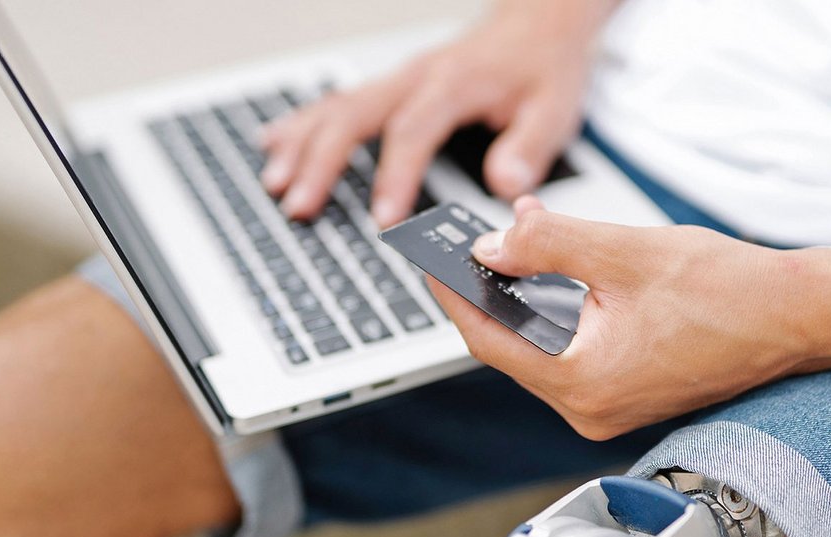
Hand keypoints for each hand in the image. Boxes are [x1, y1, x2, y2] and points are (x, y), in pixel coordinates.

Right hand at [260, 0, 614, 226]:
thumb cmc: (543, 65)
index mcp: (453, 84)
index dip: (394, 176)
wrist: (540, 23)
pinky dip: (304, 123)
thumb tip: (504, 186)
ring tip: (275, 182)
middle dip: (321, 162)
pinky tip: (275, 143)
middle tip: (299, 205)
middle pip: (355, 116)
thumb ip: (529, 149)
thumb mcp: (555, 109)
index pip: (413, 131)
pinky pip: (339, 101)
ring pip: (337, 107)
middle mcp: (417, 77)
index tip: (383, 220)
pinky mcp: (393, 85)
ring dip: (302, 144)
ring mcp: (400, 79)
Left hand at [426, 197, 830, 439]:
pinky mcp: (629, 395)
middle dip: (491, 290)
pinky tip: (557, 275)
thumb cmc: (727, 290)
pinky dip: (558, 315)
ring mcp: (611, 409)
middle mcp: (590, 410)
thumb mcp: (623, 253)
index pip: (488, 339)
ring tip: (512, 246)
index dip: (453, 294)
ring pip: (542, 350)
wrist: (798, 317)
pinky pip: (572, 355)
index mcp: (582, 384)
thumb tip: (490, 245)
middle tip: (467, 243)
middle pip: (512, 348)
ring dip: (526, 300)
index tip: (427, 260)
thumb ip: (547, 245)